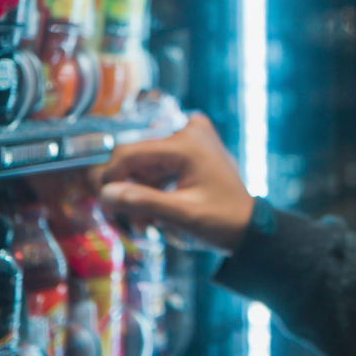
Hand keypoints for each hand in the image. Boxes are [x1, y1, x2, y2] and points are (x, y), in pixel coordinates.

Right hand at [96, 113, 255, 252]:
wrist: (250, 225)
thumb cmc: (222, 221)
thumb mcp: (182, 215)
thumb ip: (143, 202)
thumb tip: (105, 194)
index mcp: (186, 142)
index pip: (129, 152)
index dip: (110, 178)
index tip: (105, 204)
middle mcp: (187, 129)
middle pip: (134, 156)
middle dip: (128, 190)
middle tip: (134, 223)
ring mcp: (189, 136)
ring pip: (142, 163)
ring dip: (138, 193)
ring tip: (147, 225)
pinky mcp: (189, 147)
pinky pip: (154, 164)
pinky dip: (149, 188)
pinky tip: (154, 213)